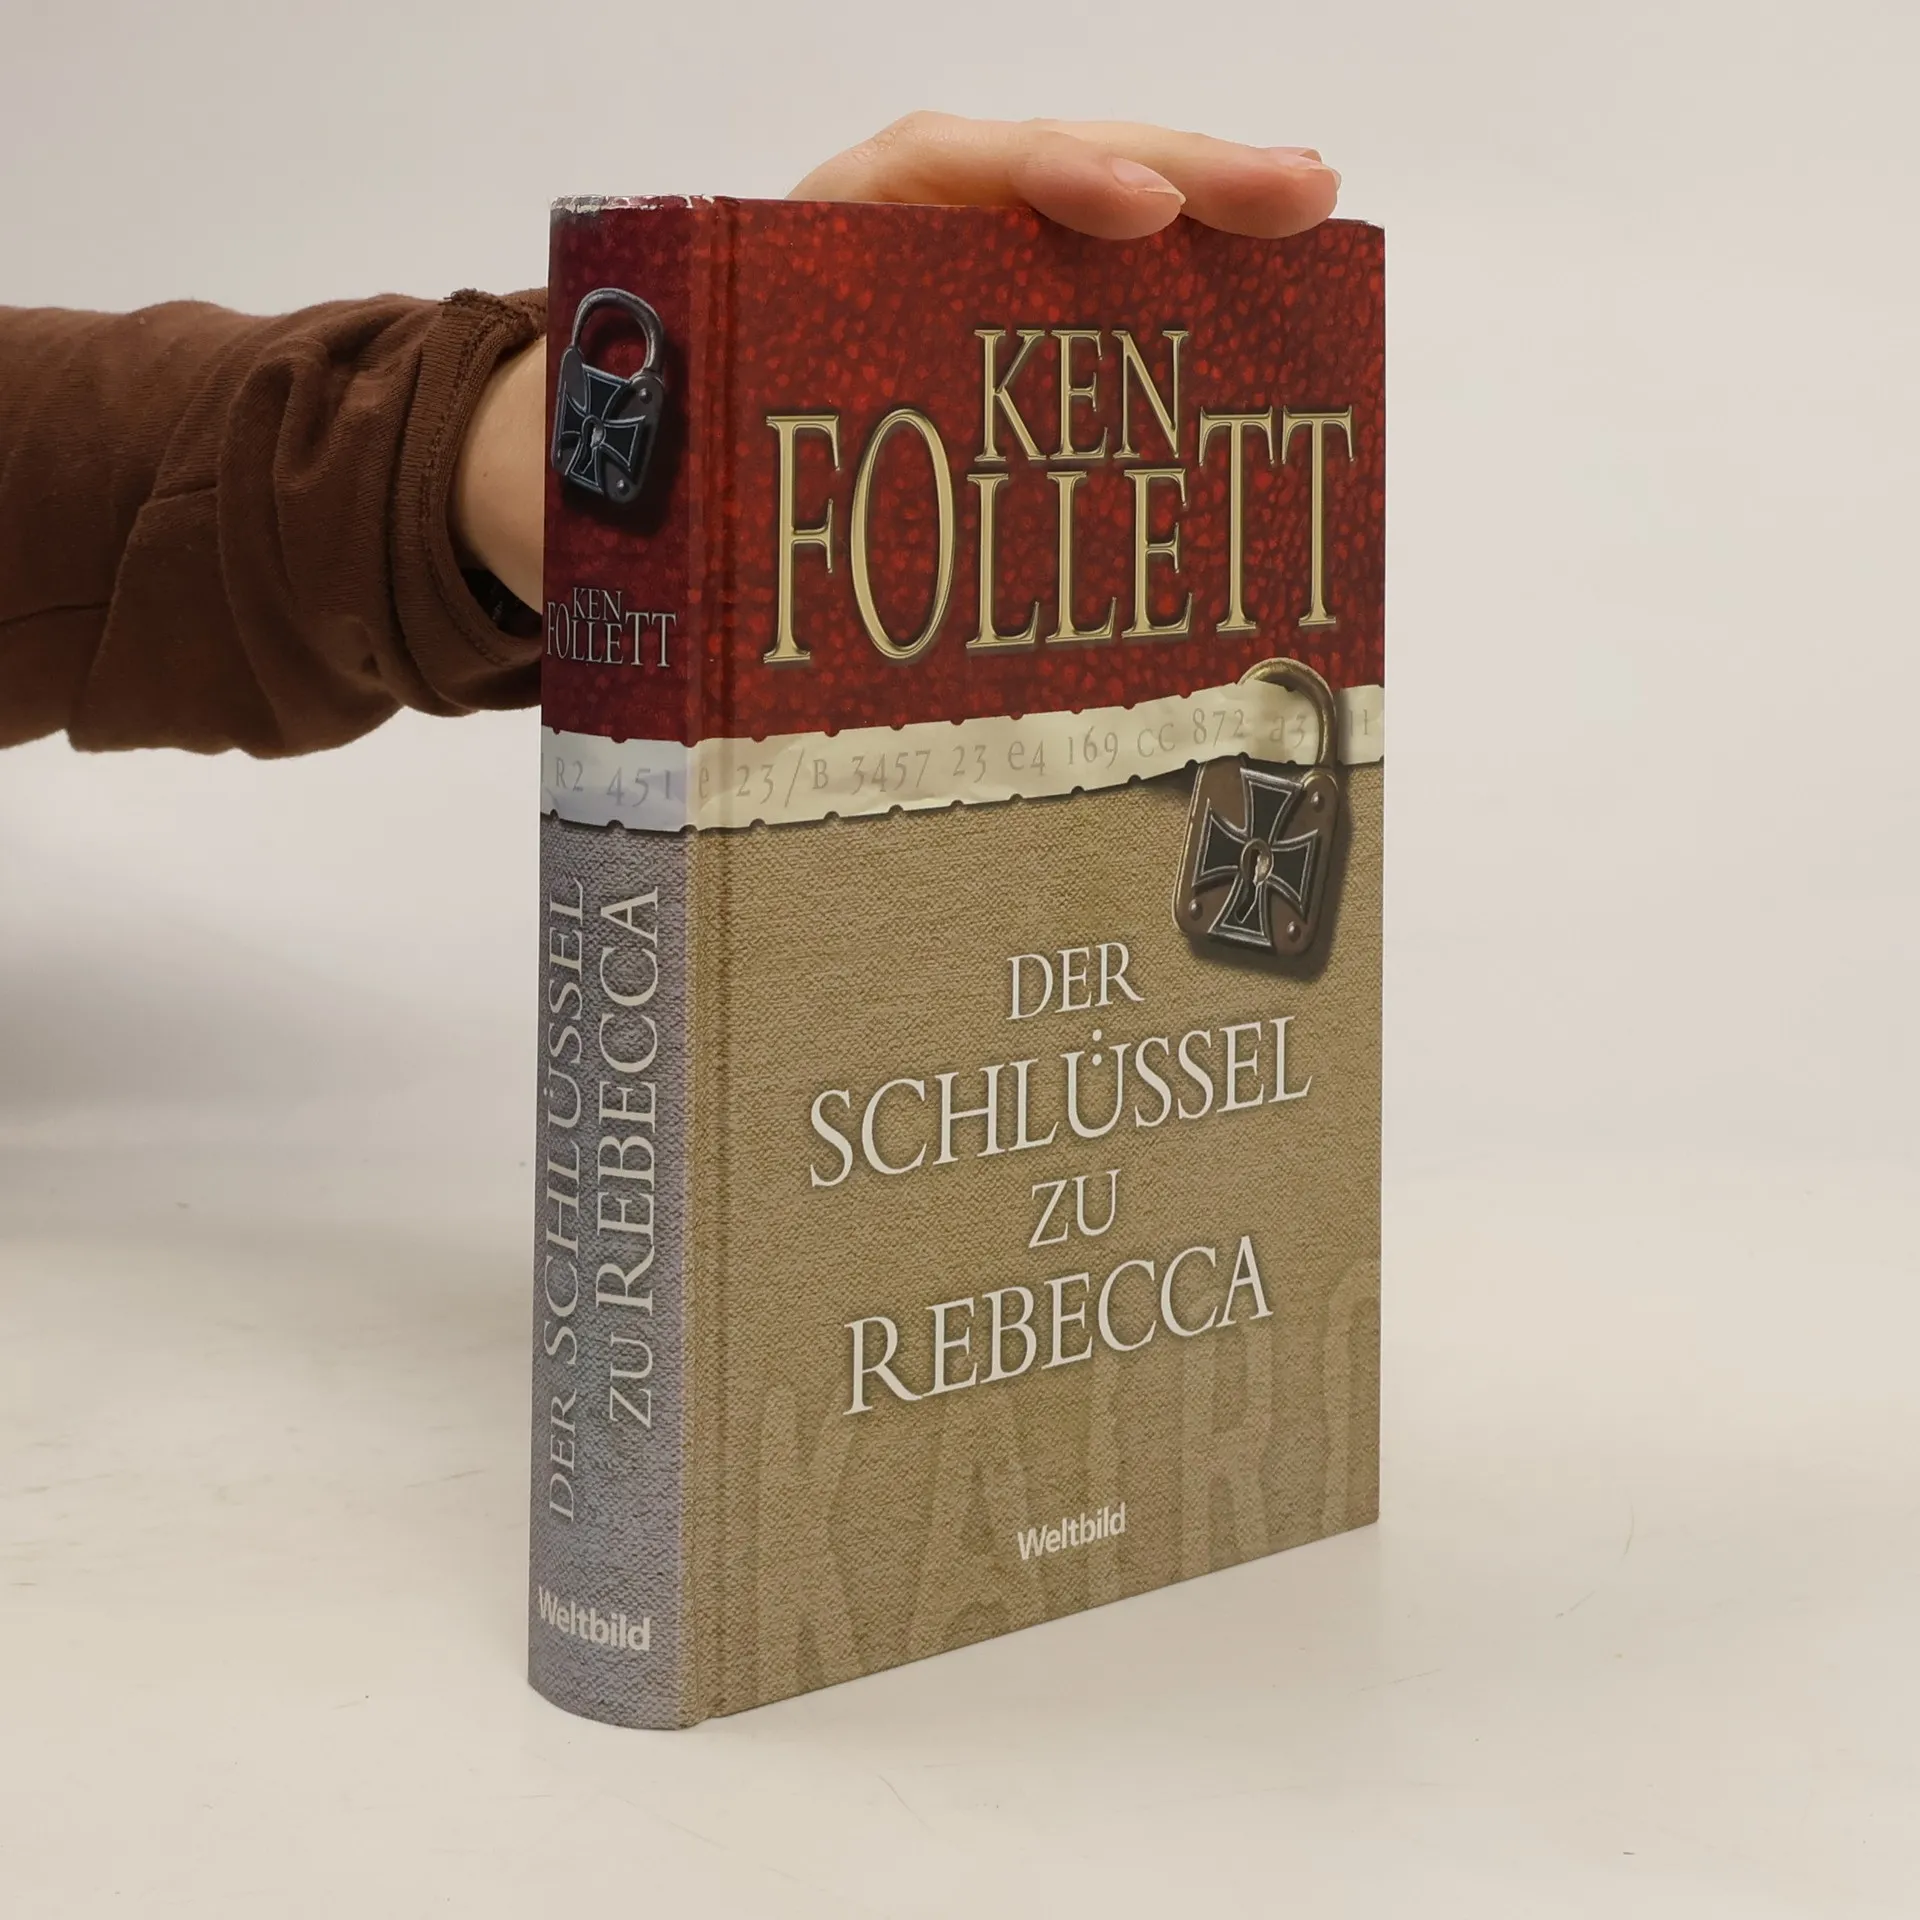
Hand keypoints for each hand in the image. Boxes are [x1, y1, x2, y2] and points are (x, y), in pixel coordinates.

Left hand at [452, 115, 1339, 610]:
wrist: (627, 467)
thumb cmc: (651, 460)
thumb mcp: (658, 460)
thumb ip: (694, 473)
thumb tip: (725, 568)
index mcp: (809, 246)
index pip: (936, 171)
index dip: (1040, 181)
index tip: (1133, 213)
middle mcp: (893, 243)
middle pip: (1045, 173)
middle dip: (1178, 174)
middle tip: (1300, 194)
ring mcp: (947, 282)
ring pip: (1081, 226)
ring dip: (1198, 217)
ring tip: (1308, 213)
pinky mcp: (982, 336)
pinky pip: (1081, 301)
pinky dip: (1166, 298)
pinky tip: (1251, 309)